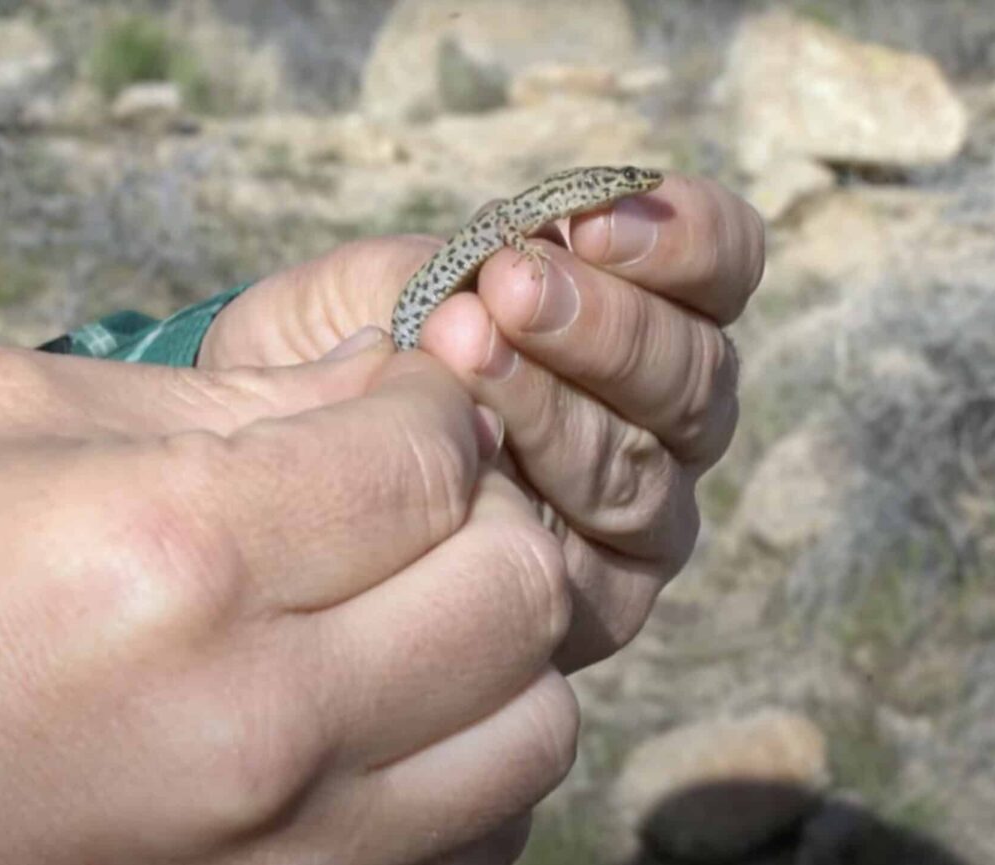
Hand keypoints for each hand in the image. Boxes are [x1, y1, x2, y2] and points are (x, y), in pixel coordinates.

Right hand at [0, 344, 574, 863]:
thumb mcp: (14, 423)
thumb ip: (233, 392)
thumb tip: (388, 374)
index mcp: (180, 556)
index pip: (433, 457)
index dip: (437, 406)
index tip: (401, 405)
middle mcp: (259, 720)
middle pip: (519, 590)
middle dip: (488, 516)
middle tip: (415, 499)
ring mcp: (288, 853)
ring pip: (533, 729)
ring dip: (496, 650)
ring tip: (408, 612)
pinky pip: (476, 834)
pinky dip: (463, 765)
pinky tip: (383, 720)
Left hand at [203, 173, 763, 670]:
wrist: (271, 482)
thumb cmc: (334, 361)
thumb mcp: (357, 291)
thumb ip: (428, 272)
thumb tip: (485, 288)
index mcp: (647, 313)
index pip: (724, 264)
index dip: (682, 239)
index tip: (587, 223)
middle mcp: (666, 418)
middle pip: (696, 372)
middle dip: (606, 326)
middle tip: (510, 291)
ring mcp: (642, 515)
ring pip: (646, 467)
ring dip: (556, 410)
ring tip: (459, 358)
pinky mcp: (601, 605)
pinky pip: (602, 571)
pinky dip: (538, 521)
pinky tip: (467, 480)